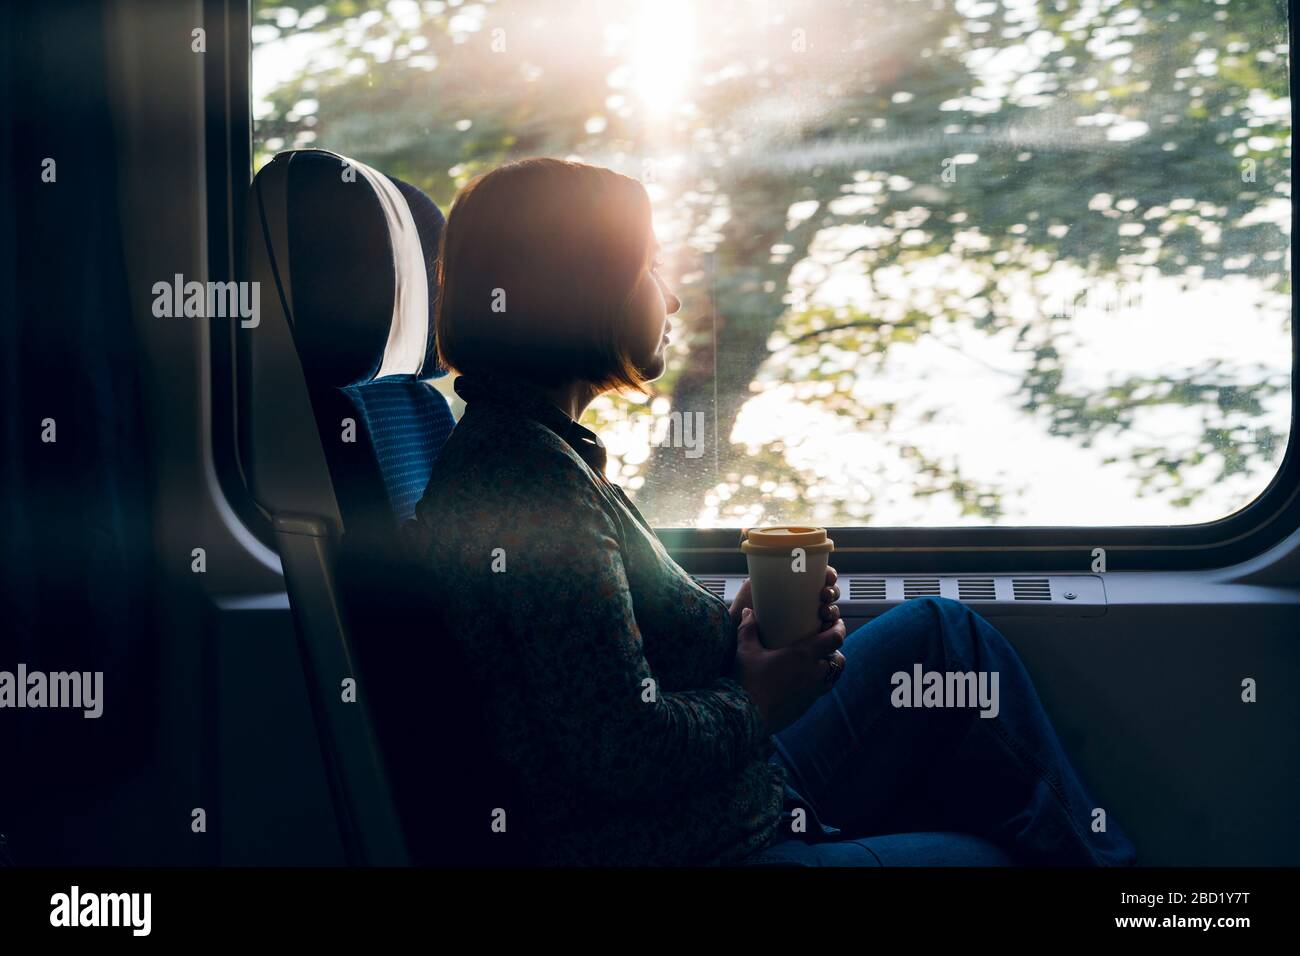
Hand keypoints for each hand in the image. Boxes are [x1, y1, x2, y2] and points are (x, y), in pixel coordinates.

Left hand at [730, 564, 840, 631]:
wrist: (735, 633)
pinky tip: (829, 629)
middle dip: (833, 593)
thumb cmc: (742, 609)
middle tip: (824, 596)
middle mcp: (803, 603)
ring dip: (834, 610)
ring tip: (824, 612)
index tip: (828, 577)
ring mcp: (806, 621)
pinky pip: (827, 635)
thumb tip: (773, 559)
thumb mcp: (752, 585)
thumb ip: (763, 571)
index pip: (819, 577)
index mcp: (795, 587)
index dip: (829, 575)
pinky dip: (833, 631)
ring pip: (830, 612)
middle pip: (829, 594)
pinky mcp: (807, 639)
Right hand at [732, 607, 847, 735]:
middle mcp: (813, 674)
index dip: (839, 629)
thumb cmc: (747, 681)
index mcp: (803, 656)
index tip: (837, 623)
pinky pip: (820, 691)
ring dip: (829, 668)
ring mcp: (812, 692)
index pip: (835, 639)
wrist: (746, 717)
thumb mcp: (746, 651)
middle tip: (825, 643)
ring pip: (832, 677)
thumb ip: (748, 629)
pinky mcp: (806, 706)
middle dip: (834, 650)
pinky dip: (818, 683)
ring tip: (817, 661)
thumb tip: (748, 613)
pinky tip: (803, 680)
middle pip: (838, 659)